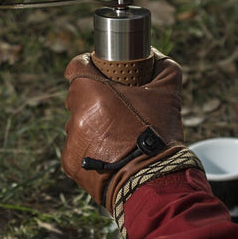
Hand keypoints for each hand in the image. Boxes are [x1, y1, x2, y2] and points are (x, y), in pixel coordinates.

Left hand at [62, 52, 193, 211]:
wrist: (152, 182)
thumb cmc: (158, 135)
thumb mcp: (168, 94)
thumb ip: (163, 67)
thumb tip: (156, 57)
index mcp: (91, 90)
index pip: (77, 66)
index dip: (90, 66)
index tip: (102, 72)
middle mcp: (75, 114)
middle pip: (78, 97)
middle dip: (94, 98)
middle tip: (117, 108)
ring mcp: (70, 140)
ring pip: (77, 123)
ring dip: (91, 125)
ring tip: (117, 135)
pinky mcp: (69, 163)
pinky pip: (76, 148)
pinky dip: (89, 149)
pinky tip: (110, 153)